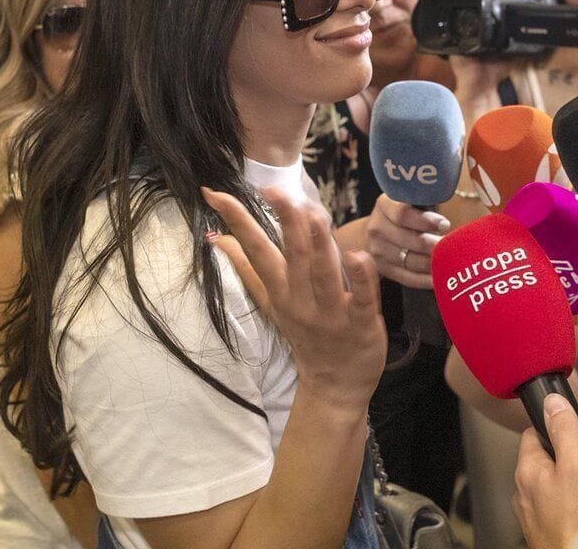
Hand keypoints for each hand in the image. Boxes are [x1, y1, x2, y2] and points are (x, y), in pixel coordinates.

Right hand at [203, 186, 386, 410]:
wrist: (335, 385)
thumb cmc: (306, 334)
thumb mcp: (273, 302)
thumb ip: (248, 269)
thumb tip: (218, 239)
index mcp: (280, 290)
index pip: (255, 250)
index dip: (237, 221)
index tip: (215, 193)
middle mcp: (301, 299)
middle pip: (292, 255)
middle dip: (286, 222)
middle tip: (276, 191)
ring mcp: (331, 312)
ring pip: (323, 273)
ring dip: (318, 244)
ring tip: (312, 213)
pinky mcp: (362, 322)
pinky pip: (362, 297)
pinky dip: (360, 278)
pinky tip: (357, 256)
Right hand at [366, 195, 448, 289]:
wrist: (378, 232)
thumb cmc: (404, 214)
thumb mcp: (409, 201)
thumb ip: (425, 202)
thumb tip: (448, 211)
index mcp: (384, 205)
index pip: (402, 213)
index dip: (425, 220)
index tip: (445, 225)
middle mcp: (376, 228)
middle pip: (406, 239)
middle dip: (431, 244)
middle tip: (451, 247)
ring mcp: (377, 250)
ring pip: (408, 260)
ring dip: (431, 263)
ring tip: (449, 262)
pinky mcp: (382, 269)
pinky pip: (405, 277)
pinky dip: (424, 280)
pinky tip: (438, 279)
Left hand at [512, 394, 577, 548]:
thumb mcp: (577, 465)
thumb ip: (564, 430)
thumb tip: (553, 402)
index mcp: (529, 472)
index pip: (538, 432)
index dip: (565, 426)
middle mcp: (530, 492)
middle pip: (564, 458)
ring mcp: (544, 514)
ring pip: (576, 483)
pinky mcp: (559, 529)